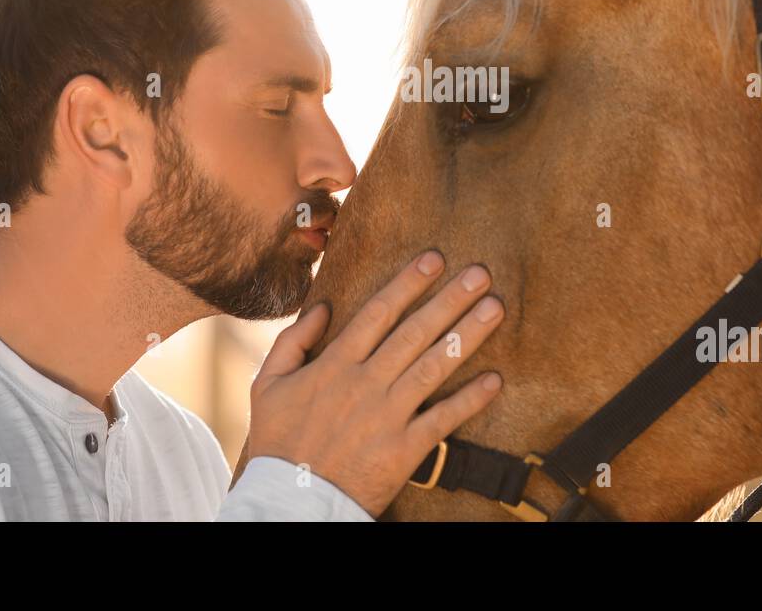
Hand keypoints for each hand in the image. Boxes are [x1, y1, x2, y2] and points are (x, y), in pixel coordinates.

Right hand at [241, 250, 504, 516]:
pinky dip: (469, 400)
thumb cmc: (278, 442)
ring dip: (467, 335)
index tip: (434, 259)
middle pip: (414, 332)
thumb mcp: (267, 384)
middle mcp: (366, 383)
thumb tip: (323, 306)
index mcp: (335, 364)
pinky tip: (494, 380)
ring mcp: (387, 415)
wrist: (290, 502)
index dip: (408, 283)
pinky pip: (442, 419)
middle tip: (479, 273)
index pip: (379, 313)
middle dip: (449, 299)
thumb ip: (293, 341)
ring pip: (434, 366)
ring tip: (494, 308)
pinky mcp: (404, 449)